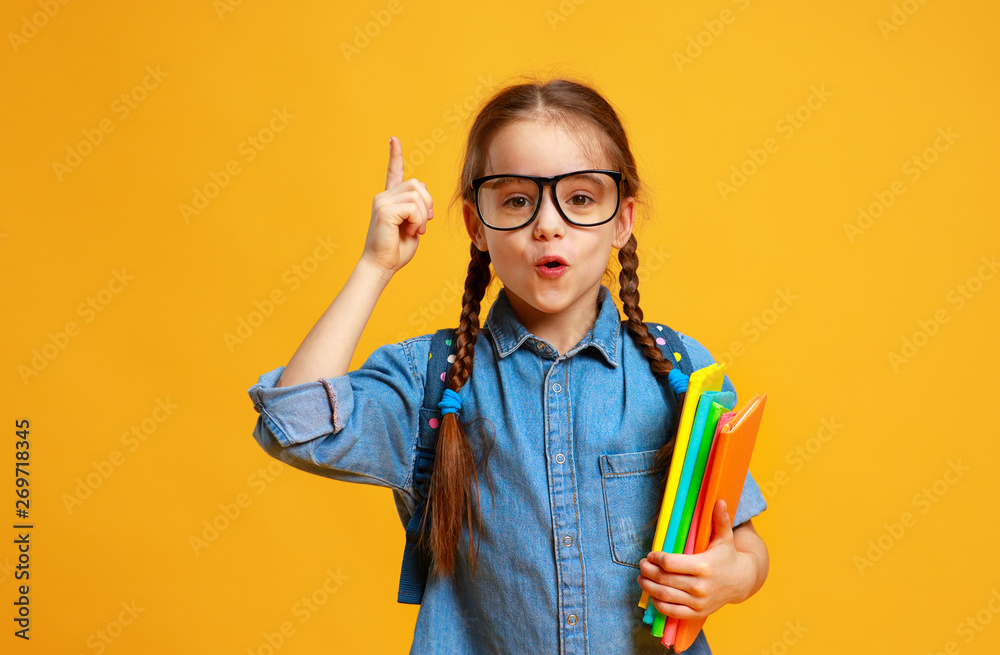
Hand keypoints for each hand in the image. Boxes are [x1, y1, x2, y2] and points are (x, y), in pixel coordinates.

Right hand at [360, 136, 434, 276]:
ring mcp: (383, 202)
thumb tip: (424, 190)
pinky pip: (413, 208)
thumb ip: (417, 207)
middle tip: (422, 225)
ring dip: (423, 216)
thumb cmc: (396, 250)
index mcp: (389, 199)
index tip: (394, 139)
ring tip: (414, 230)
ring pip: (418, 195)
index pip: (393, 172)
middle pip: (418, 185)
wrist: (382, 266)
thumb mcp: (413, 225)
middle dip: (428, 204)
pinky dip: (418, 222)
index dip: (395, 155)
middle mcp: (384, 197)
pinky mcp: (385, 210)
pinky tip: (410, 232)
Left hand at [636, 500, 756, 620]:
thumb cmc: (727, 556)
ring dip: (649, 587)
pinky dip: (659, 604)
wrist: (742, 581)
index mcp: (703, 566)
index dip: (656, 558)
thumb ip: (720, 519)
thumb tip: (720, 500)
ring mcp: (699, 602)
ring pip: (665, 595)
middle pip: (664, 579)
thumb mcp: (724, 537)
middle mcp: (700, 586)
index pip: (670, 563)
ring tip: (641, 578)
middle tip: (642, 565)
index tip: (651, 554)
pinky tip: (653, 595)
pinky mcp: (698, 613)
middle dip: (648, 571)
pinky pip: (672, 611)